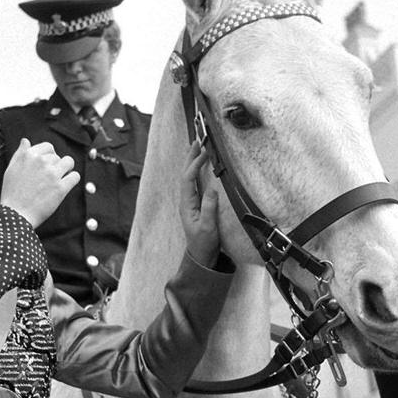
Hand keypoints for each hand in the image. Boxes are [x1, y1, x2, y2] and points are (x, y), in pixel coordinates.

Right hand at [0, 138, 79, 227]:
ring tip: (60, 178)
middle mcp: (41, 162)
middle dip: (56, 165)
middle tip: (49, 178)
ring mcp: (52, 174)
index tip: (47, 165)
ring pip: (69, 162)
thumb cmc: (12, 193)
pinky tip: (66, 185)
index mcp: (29, 155)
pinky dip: (72, 180)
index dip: (49, 156)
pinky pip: (75, 176)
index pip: (48, 147)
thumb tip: (26, 140)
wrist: (16, 215)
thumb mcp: (11, 169)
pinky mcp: (61, 188)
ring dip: (66, 169)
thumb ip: (20, 153)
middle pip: (58, 157)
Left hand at [179, 143, 222, 266]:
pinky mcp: (196, 205)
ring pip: (189, 178)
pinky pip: (195, 183)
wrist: (202, 256)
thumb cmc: (204, 244)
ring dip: (192, 162)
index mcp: (187, 205)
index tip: (203, 154)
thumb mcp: (208, 227)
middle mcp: (186, 201)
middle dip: (190, 158)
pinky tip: (201, 167)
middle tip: (196, 141)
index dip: (194, 165)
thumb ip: (209, 209)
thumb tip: (212, 189)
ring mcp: (190, 203)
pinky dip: (197, 172)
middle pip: (185, 175)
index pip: (188, 180)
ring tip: (197, 148)